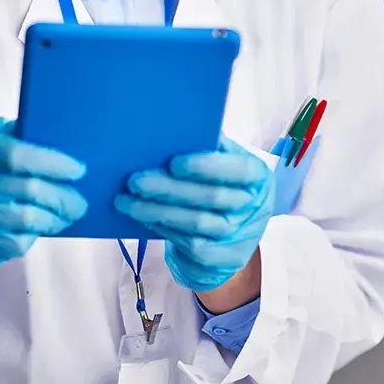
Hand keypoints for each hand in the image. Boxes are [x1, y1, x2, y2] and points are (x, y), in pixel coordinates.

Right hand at [0, 118, 87, 287]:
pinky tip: (48, 226)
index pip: (15, 153)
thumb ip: (21, 137)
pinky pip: (17, 241)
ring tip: (69, 214)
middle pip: (27, 189)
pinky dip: (39, 234)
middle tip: (80, 201)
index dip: (51, 162)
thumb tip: (60, 137)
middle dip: (62, 196)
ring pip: (26, 218)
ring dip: (55, 218)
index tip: (78, 169)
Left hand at [114, 135, 273, 292]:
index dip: (208, 166)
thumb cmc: (221, 184)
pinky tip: (142, 217)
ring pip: (195, 224)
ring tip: (126, 200)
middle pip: (211, 198)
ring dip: (156, 211)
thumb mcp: (223, 161)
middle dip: (169, 189)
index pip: (239, 170)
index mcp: (257, 176)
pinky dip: (162, 228)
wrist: (233, 232)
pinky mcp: (221, 258)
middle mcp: (253, 207)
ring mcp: (239, 236)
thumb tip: (173, 126)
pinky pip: (187, 244)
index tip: (174, 162)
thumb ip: (207, 146)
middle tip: (135, 180)